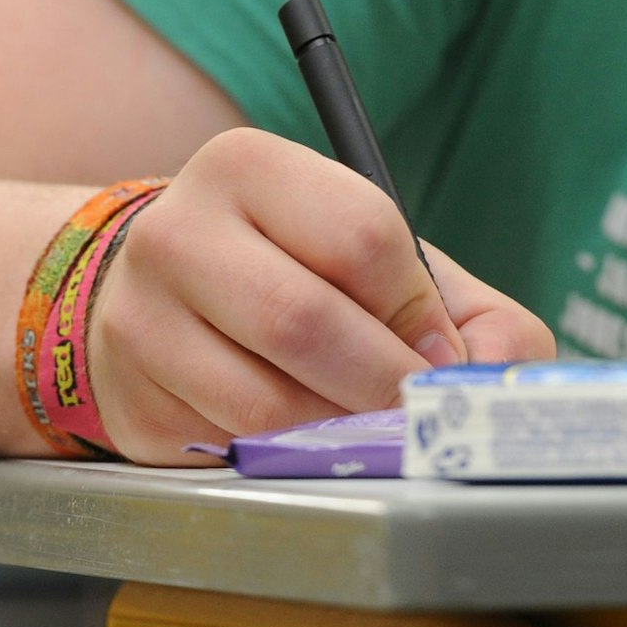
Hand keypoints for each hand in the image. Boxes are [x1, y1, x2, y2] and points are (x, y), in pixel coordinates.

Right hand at [86, 127, 554, 463]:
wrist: (157, 300)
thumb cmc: (293, 275)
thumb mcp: (380, 264)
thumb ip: (470, 314)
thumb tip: (494, 380)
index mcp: (246, 168)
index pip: (361, 236)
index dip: (417, 311)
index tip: (435, 350)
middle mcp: (177, 233)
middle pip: (303, 321)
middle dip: (383, 385)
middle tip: (415, 415)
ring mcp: (139, 320)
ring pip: (266, 405)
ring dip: (337, 432)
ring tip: (356, 424)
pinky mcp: (132, 401)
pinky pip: (231, 450)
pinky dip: (285, 458)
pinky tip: (292, 437)